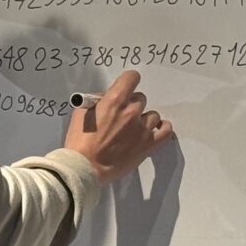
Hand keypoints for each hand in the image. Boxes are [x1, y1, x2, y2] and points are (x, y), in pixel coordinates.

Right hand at [65, 70, 173, 184]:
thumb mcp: (82, 112)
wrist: (85, 167)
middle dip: (131, 105)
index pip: (132, 78)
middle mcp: (131, 112)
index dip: (128, 82)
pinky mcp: (148, 145)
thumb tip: (109, 98)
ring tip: (134, 129)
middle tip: (121, 117)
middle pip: (141, 98)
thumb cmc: (79, 141)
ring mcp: (142, 129)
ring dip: (144, 119)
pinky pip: (166, 131)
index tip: (125, 88)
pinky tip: (156, 129)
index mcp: (115, 101)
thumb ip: (99, 101)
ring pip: (153, 115)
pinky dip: (162, 128)